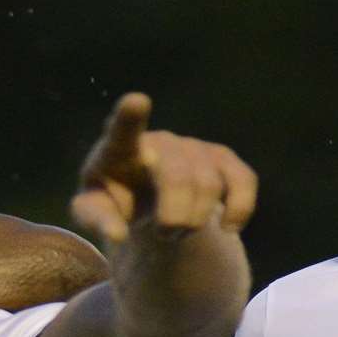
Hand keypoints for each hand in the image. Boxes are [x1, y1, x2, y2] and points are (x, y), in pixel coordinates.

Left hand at [69, 92, 257, 244]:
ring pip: (208, 186)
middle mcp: (159, 141)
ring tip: (177, 231)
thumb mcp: (94, 210)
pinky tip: (228, 227)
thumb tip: (118, 235)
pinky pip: (243, 180)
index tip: (137, 101)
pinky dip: (239, 210)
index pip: (123, 129)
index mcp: (119, 148)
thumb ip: (98, 220)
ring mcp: (192, 146)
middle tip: (163, 233)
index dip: (131, 115)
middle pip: (177, 176)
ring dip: (194, 222)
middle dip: (174, 217)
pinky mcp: (222, 158)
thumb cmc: (114, 197)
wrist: (145, 195)